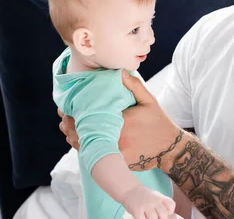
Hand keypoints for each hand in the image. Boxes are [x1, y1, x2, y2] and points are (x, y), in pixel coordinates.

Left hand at [57, 70, 181, 170]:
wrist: (169, 148)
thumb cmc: (158, 122)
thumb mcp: (149, 100)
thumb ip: (134, 85)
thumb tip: (119, 72)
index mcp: (121, 120)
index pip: (89, 117)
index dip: (73, 114)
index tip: (64, 109)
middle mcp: (116, 138)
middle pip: (83, 134)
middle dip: (69, 126)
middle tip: (63, 118)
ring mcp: (116, 153)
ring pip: (86, 147)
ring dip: (74, 138)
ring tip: (67, 128)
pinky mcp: (116, 162)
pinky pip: (95, 156)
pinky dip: (85, 148)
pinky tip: (79, 141)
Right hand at [121, 185, 175, 218]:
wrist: (130, 191)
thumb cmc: (145, 196)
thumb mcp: (156, 197)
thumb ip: (162, 204)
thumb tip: (166, 215)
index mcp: (160, 197)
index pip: (171, 205)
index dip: (170, 211)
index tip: (166, 212)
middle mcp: (154, 201)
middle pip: (164, 214)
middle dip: (161, 218)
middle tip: (157, 217)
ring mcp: (145, 206)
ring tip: (148, 216)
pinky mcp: (137, 211)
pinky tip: (143, 217)